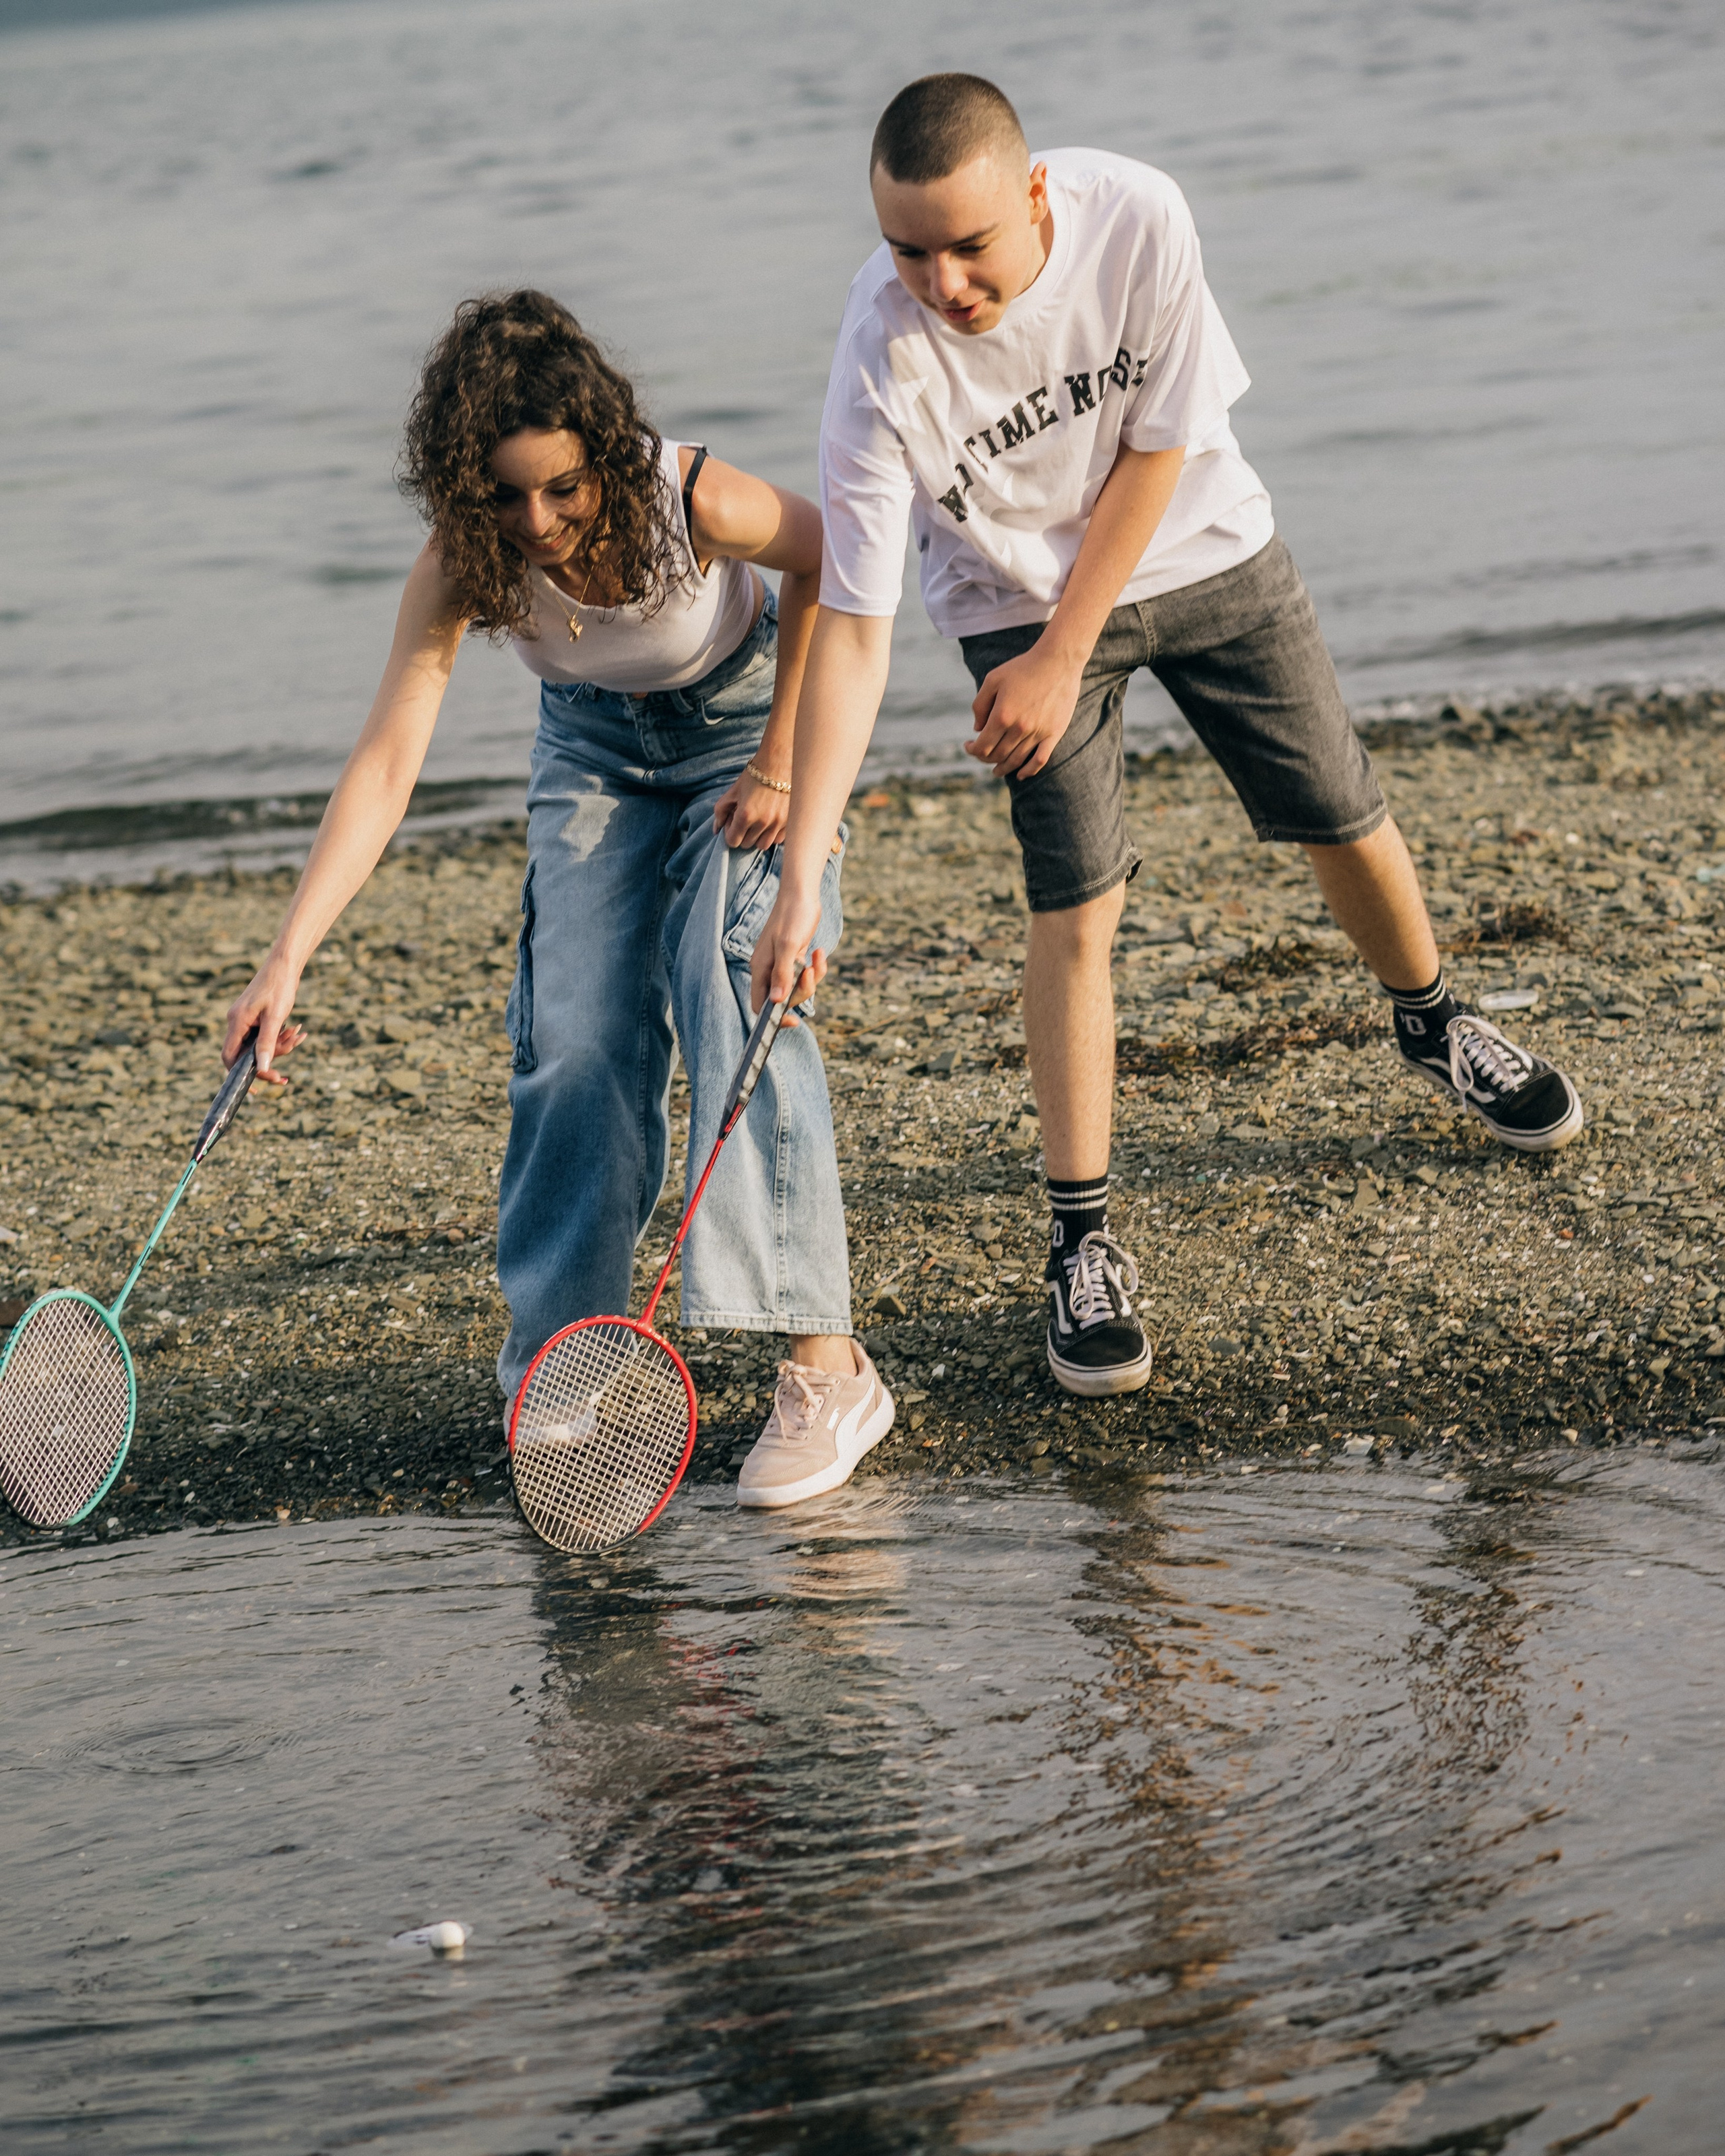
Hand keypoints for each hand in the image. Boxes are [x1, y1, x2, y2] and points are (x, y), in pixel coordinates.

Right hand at [224, 953, 306, 1083]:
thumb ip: (267, 1043)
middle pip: (246, 1054)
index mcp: (236, 1022)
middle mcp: (236, 1022)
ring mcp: (245, 1020)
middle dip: (269, 1060)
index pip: (229, 1057)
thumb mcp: (275, 1017)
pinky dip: (279, 1037)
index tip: (254, 1090)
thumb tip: (262, 1068)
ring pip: (258, 1046)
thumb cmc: (280, 987)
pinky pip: (264, 1036)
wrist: (286, 964)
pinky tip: (295, 1031)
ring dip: (279, 1046)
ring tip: (298, 1034)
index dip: (238, 1076)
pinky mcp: (255, 1017)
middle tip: (286, 1072)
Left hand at [711, 767, 790, 850]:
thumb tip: (716, 830)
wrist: (779, 760)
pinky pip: (779, 839)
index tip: (733, 820)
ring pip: (763, 845)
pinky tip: (770, 821)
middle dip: (742, 833)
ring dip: (757, 837)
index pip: (733, 841)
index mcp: (746, 815)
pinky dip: (772, 834)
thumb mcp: (733, 791)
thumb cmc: (754, 775)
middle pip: (747, 844)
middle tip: (745, 817)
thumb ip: (720, 812)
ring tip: (757, 821)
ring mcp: (779, 823)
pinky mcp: (790, 821)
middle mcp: (763, 822)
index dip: (729, 832)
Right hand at [748, 882, 826, 1027]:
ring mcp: (782, 965)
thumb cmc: (792, 916)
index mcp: (760, 968)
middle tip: (809, 972)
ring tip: (817, 956)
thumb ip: (782, 974)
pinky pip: (807, 975)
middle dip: (802, 990)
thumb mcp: (788, 946)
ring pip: (798, 987)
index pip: (760, 1005)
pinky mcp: (795, 959)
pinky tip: (818, 951)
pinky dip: (817, 967)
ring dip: (813, 977)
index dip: (774, 1018)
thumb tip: (777, 1001)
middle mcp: (769, 970)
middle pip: (784, 998)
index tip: (793, 1021)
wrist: (802, 894)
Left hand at [965, 638, 1085, 779]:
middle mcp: (1019, 728)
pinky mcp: (1054, 733)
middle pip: (997, 755)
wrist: (1058, 661)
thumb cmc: (1023, 667)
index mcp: (1002, 716)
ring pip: (1016, 760)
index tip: (969, 745)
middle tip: (981, 754)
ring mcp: (1038, 733)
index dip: (972, 750)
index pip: (982, 746)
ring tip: (996, 770)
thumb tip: (977, 729)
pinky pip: (1040, 760)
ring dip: (1003, 768)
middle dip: (985, 758)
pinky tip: (1020, 775)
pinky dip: (1029, 771)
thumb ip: (980, 705)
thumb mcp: (993, 679)